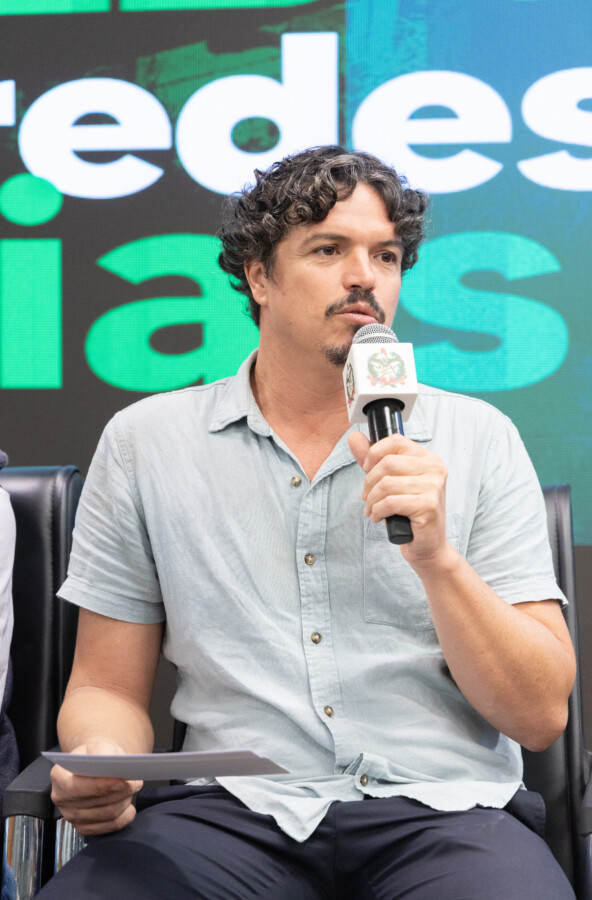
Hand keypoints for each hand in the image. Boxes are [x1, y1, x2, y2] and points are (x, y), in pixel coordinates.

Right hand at [50, 740, 142, 835]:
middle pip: (94, 803)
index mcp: (59, 776)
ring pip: (105, 815)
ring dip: (124, 801)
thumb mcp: (99, 746)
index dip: (101, 786)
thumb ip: (104, 752)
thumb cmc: (98, 755)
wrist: (96, 766)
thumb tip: (112, 764)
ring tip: (133, 789)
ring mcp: (72, 816)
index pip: (76, 787)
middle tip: (136, 782)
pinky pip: (108, 827)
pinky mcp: (85, 828)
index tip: (123, 780)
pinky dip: (123, 817)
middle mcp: (61, 799)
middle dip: (119, 793)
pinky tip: (130, 806)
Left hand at [348, 430, 449, 568]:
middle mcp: (434, 468)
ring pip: (386, 484)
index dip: (373, 453)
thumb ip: (373, 459)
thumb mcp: (390, 481)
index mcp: (428, 458)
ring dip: (371, 500)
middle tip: (367, 497)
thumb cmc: (409, 513)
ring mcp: (433, 486)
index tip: (367, 469)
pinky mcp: (428, 505)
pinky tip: (378, 517)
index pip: (395, 440)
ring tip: (372, 510)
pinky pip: (390, 502)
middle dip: (369, 483)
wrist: (428, 545)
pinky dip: (377, 511)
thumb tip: (354, 437)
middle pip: (387, 463)